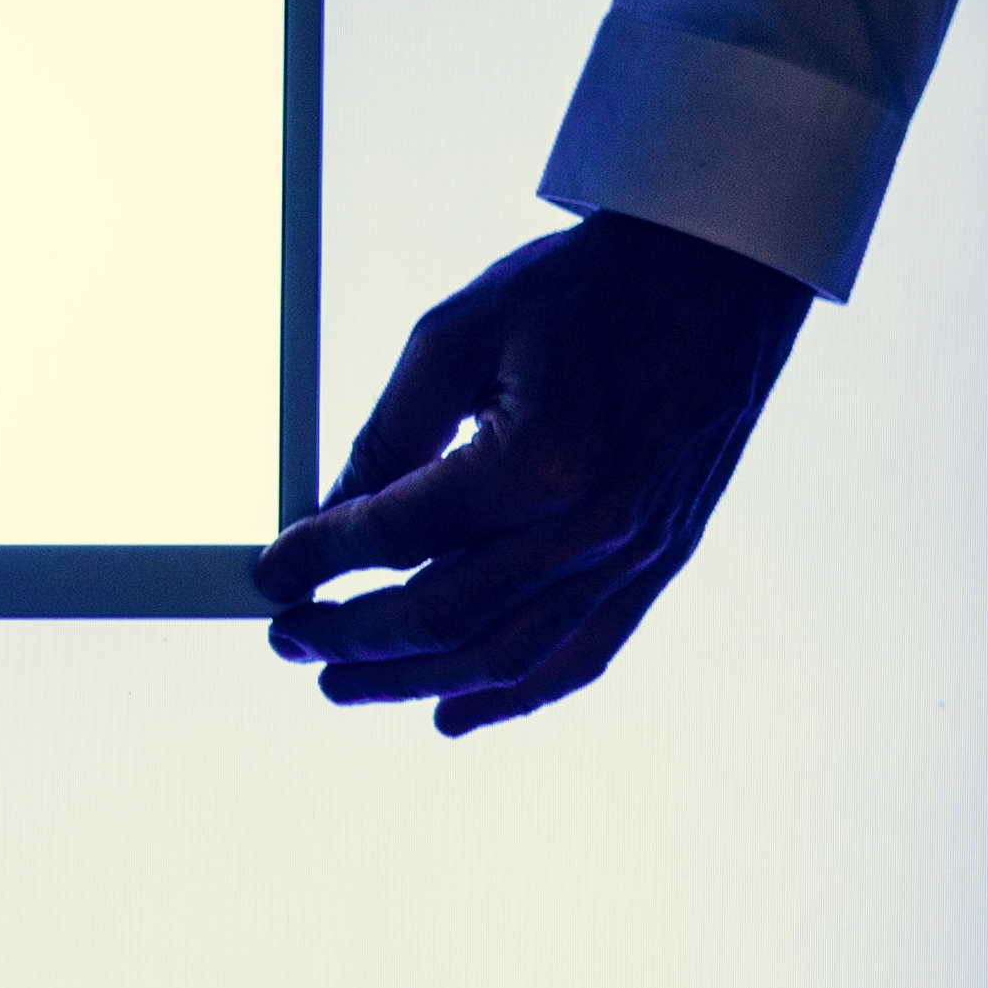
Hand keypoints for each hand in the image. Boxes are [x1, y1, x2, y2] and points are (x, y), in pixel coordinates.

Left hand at [256, 213, 811, 732]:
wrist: (718, 274)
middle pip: (442, 615)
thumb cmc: (587, 289)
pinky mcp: (661, 560)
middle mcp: (591, 526)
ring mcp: (634, 553)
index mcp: (537, 462)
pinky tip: (451, 713)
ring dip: (412, 681)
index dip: (317, 560)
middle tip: (289, 640)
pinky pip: (582, 654)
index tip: (269, 573)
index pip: (395, 537)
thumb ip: (386, 437)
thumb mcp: (456, 337)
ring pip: (504, 656)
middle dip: (351, 637)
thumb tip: (328, 516)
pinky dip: (512, 694)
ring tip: (343, 683)